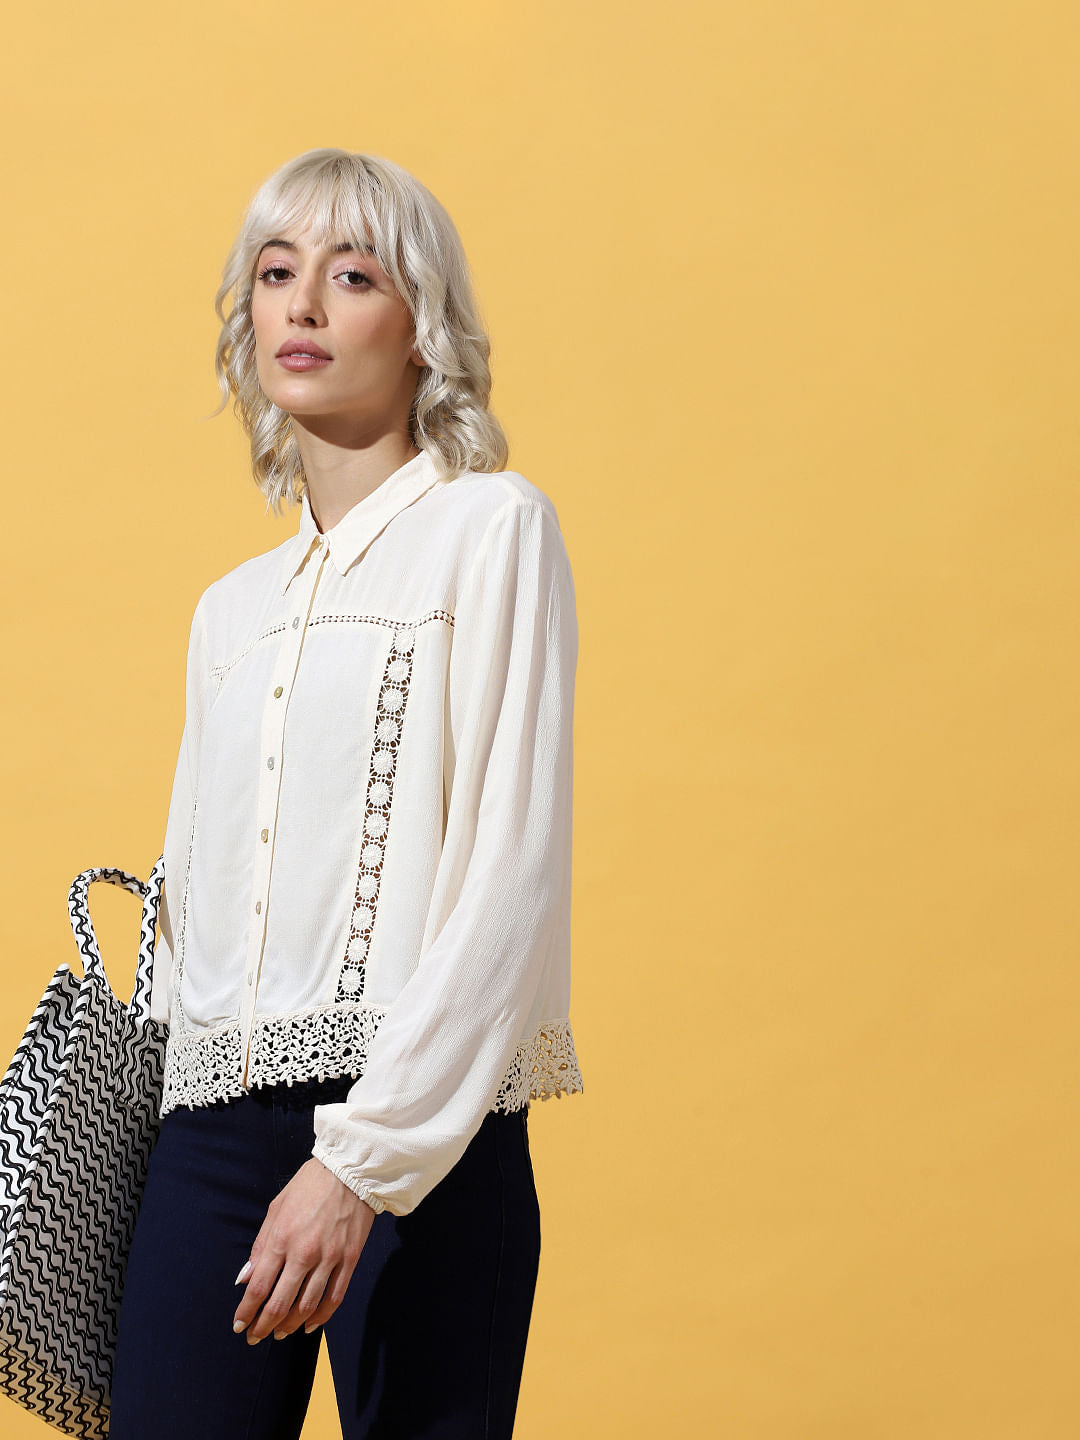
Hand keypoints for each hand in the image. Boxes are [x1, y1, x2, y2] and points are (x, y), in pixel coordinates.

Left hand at [232, 1157, 376, 1344]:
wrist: (350, 1170)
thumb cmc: (309, 1185)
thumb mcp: (276, 1207)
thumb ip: (260, 1245)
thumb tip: (245, 1278)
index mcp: (282, 1238)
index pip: (258, 1287)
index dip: (246, 1311)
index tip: (239, 1325)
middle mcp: (304, 1253)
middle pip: (279, 1303)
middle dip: (263, 1326)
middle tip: (255, 1337)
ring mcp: (329, 1258)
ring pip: (306, 1306)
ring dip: (289, 1326)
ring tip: (279, 1334)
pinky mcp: (349, 1260)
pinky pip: (334, 1298)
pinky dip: (321, 1317)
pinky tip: (309, 1326)